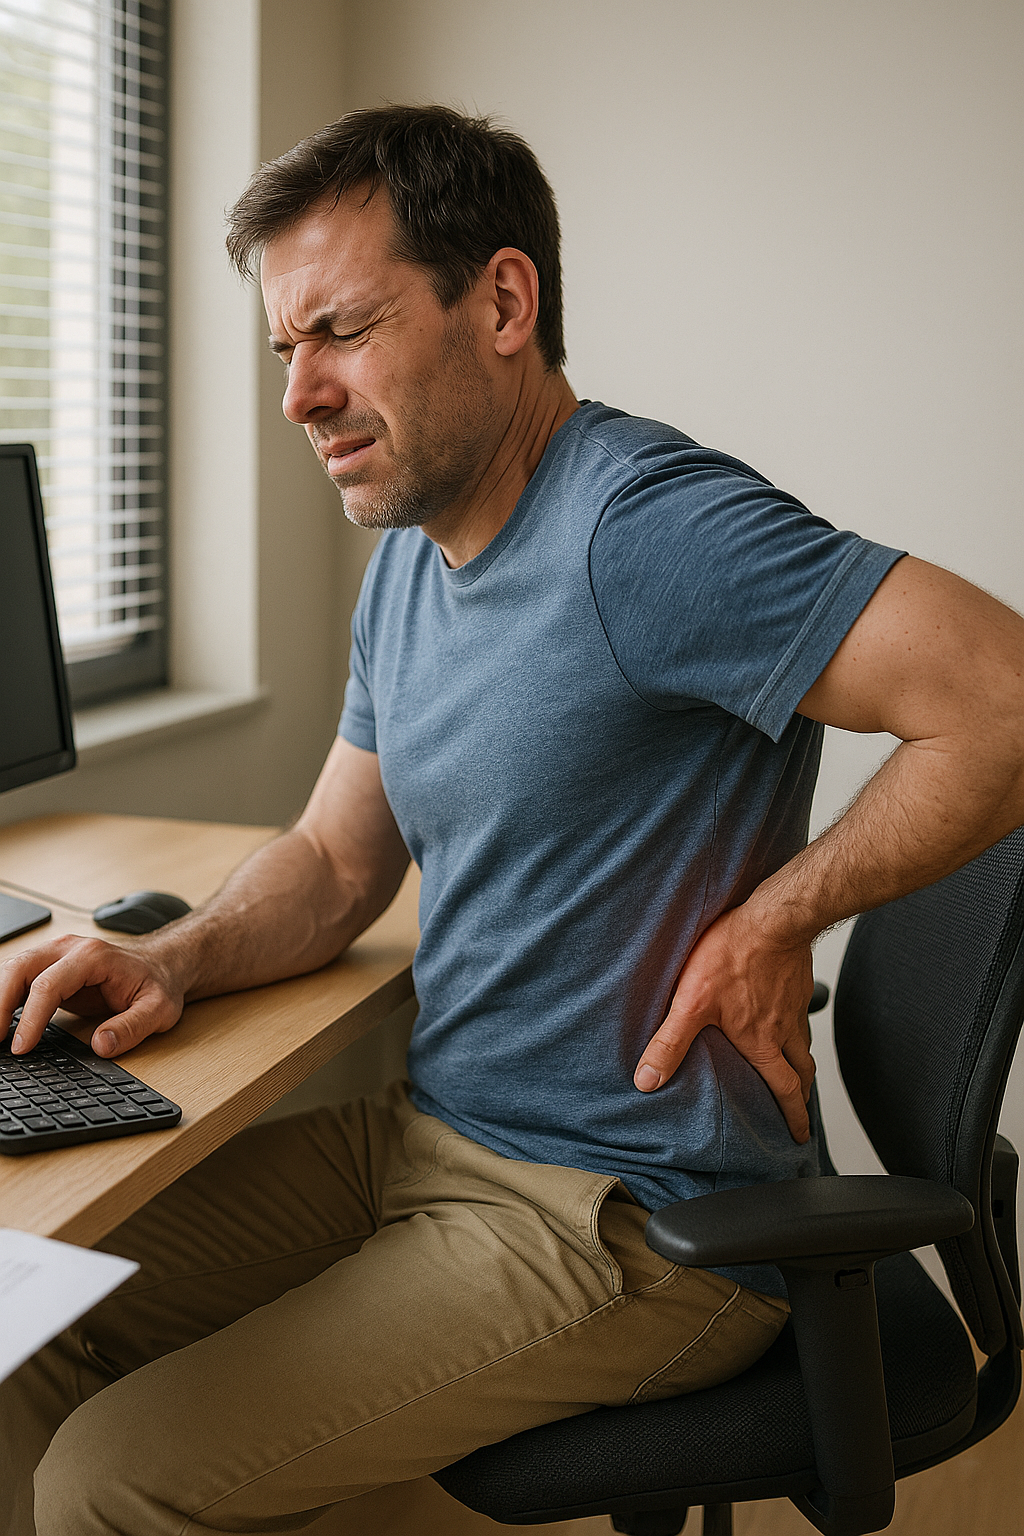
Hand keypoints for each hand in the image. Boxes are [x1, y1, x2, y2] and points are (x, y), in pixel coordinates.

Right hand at [0, 935, 185, 1057]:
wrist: (161, 965)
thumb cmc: (157, 983)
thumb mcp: (159, 1009)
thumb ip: (132, 1027)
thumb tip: (101, 1046)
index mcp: (93, 957)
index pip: (48, 985)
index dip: (31, 1018)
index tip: (22, 1047)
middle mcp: (69, 948)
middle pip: (19, 968)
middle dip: (0, 1003)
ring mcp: (56, 954)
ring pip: (12, 969)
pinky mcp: (51, 967)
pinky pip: (18, 978)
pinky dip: (5, 998)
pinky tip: (2, 1022)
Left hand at [632, 904, 816, 1142]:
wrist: (773, 917)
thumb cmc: (733, 955)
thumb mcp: (691, 1002)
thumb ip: (669, 1042)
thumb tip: (647, 1080)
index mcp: (763, 1042)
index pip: (786, 1089)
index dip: (795, 1116)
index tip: (801, 1135)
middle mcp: (785, 1028)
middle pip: (803, 1070)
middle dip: (803, 1095)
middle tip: (803, 1111)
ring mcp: (795, 1004)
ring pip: (804, 1042)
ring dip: (802, 1061)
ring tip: (794, 1068)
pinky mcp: (798, 981)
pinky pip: (802, 1013)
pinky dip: (797, 1026)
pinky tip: (785, 1016)